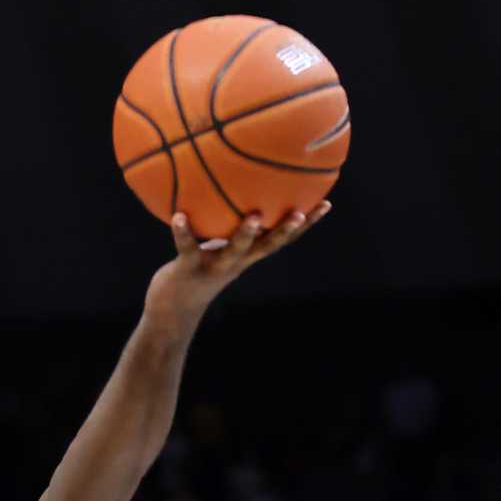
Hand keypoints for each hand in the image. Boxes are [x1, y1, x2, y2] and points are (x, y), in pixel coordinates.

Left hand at [146, 202, 331, 320]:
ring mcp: (215, 266)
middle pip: (268, 246)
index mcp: (247, 255)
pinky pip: (187, 247)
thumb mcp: (217, 247)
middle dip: (286, 231)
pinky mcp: (188, 268)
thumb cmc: (198, 269)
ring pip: (235, 250)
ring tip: (255, 216)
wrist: (174, 309)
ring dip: (246, 234)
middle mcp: (236, 262)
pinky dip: (183, 231)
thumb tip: (233, 191)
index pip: (283, 239)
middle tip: (300, 213)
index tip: (326, 204)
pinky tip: (178, 215)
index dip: (305, 224)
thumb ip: (226, 227)